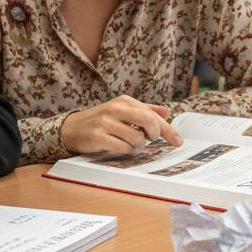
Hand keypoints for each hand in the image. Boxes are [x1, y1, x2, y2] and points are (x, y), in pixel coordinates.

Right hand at [60, 96, 182, 155]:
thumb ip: (145, 110)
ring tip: (128, 143)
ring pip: (136, 138)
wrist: (72, 128)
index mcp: (124, 101)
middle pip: (148, 121)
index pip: (152, 114)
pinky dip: (125, 151)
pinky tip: (118, 147)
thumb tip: (166, 112)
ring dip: (137, 145)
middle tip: (150, 139)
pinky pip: (122, 148)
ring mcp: (106, 122)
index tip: (178, 141)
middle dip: (154, 134)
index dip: (168, 130)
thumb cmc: (101, 120)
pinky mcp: (98, 136)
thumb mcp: (122, 111)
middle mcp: (116, 109)